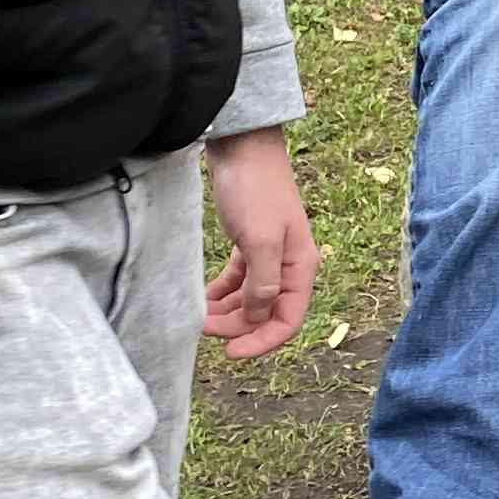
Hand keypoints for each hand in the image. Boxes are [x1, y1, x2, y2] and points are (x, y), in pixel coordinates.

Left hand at [205, 125, 319, 358]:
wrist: (241, 146)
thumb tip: (259, 316)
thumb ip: (262, 283)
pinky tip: (203, 299)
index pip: (287, 320)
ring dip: (226, 313)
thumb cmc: (255, 188)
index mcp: (301, 267)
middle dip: (236, 326)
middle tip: (202, 328)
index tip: (229, 351)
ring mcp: (269, 255)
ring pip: (249, 300)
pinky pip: (238, 281)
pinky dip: (222, 294)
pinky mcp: (249, 244)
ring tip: (198, 316)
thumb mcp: (260, 238)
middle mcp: (289, 265)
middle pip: (265, 314)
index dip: (261, 341)